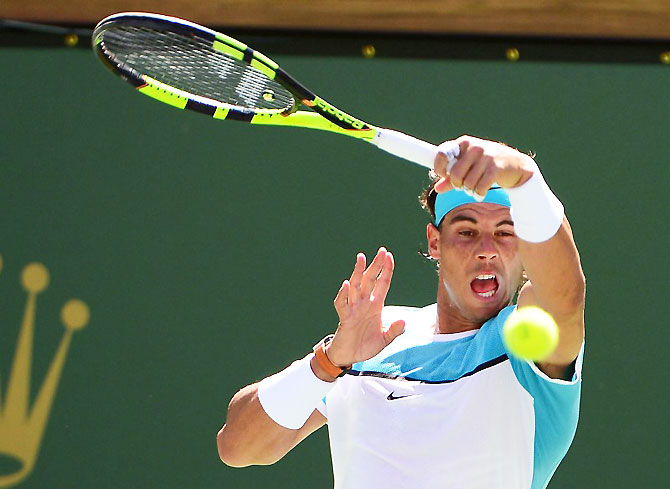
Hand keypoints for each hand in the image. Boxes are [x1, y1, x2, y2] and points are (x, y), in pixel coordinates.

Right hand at [326, 247, 404, 367]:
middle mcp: (364, 303)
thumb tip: (403, 321)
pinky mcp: (344, 318)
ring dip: (358, 272)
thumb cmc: (365, 345)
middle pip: (370, 280)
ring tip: (361, 258)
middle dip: (376, 265)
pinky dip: (344, 294)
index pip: (382, 283)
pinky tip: (347, 285)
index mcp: (375, 306)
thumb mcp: (384, 339)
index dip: (386, 270)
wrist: (349, 357)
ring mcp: (353, 309)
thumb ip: (394, 331)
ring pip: (356, 286)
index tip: (390, 256)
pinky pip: (342, 304)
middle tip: (381, 250)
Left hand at [433, 136, 536, 194]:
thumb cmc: (487, 165)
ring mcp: (486, 157)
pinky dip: (478, 194)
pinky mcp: (496, 168)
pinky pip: (480, 187)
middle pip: (455, 173)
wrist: (516, 165)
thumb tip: (437, 189)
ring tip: (474, 189)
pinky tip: (480, 194)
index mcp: (464, 143)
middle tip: (463, 186)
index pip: (442, 154)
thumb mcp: (468, 167)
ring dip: (469, 190)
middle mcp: (475, 147)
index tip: (445, 175)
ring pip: (468, 182)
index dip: (440, 168)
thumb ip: (451, 178)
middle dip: (457, 184)